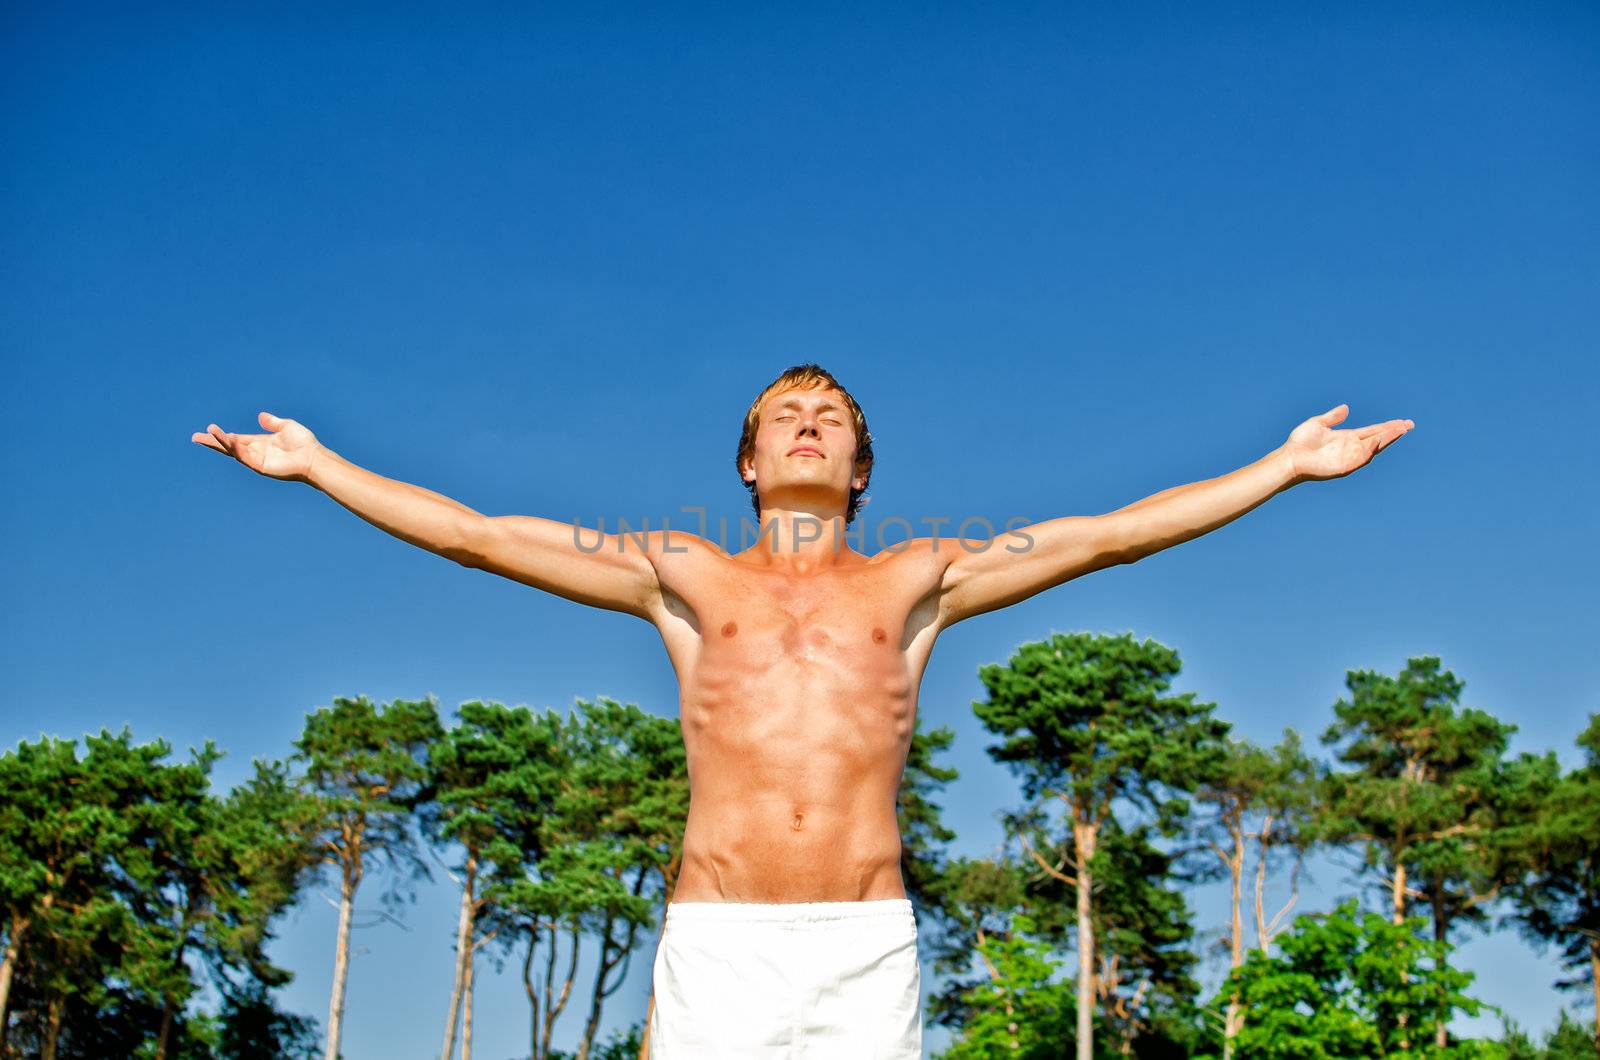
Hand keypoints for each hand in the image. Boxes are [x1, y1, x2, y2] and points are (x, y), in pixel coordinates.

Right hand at [191, 412, 320, 482]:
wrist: (314, 457)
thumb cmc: (304, 444)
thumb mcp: (286, 426)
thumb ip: (272, 422)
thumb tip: (261, 416)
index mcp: (259, 443)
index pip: (236, 439)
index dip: (223, 435)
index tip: (209, 430)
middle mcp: (255, 452)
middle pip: (229, 447)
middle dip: (213, 442)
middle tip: (195, 437)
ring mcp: (257, 460)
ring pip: (234, 451)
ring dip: (221, 442)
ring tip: (208, 434)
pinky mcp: (261, 466)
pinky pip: (245, 456)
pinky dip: (236, 449)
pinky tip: (228, 441)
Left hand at [1282, 404, 1414, 482]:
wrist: (1289, 457)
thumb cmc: (1300, 442)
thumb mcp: (1318, 423)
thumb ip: (1333, 417)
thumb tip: (1346, 407)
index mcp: (1348, 437)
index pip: (1373, 431)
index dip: (1388, 427)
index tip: (1403, 422)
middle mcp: (1352, 447)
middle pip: (1378, 439)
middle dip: (1393, 432)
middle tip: (1409, 425)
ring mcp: (1349, 457)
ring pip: (1373, 448)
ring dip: (1386, 439)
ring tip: (1399, 430)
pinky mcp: (1344, 466)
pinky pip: (1360, 458)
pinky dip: (1370, 449)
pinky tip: (1378, 440)